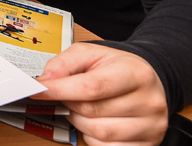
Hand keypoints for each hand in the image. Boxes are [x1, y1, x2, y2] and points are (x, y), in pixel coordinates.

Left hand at [33, 43, 168, 145]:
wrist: (148, 81)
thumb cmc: (118, 68)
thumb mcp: (92, 53)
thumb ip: (65, 62)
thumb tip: (46, 80)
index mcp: (135, 73)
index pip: (91, 87)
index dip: (60, 90)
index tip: (39, 90)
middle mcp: (148, 101)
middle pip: (92, 111)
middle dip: (70, 104)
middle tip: (67, 96)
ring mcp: (151, 126)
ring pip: (99, 132)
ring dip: (80, 122)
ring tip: (82, 109)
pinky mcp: (148, 143)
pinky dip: (94, 138)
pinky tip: (96, 123)